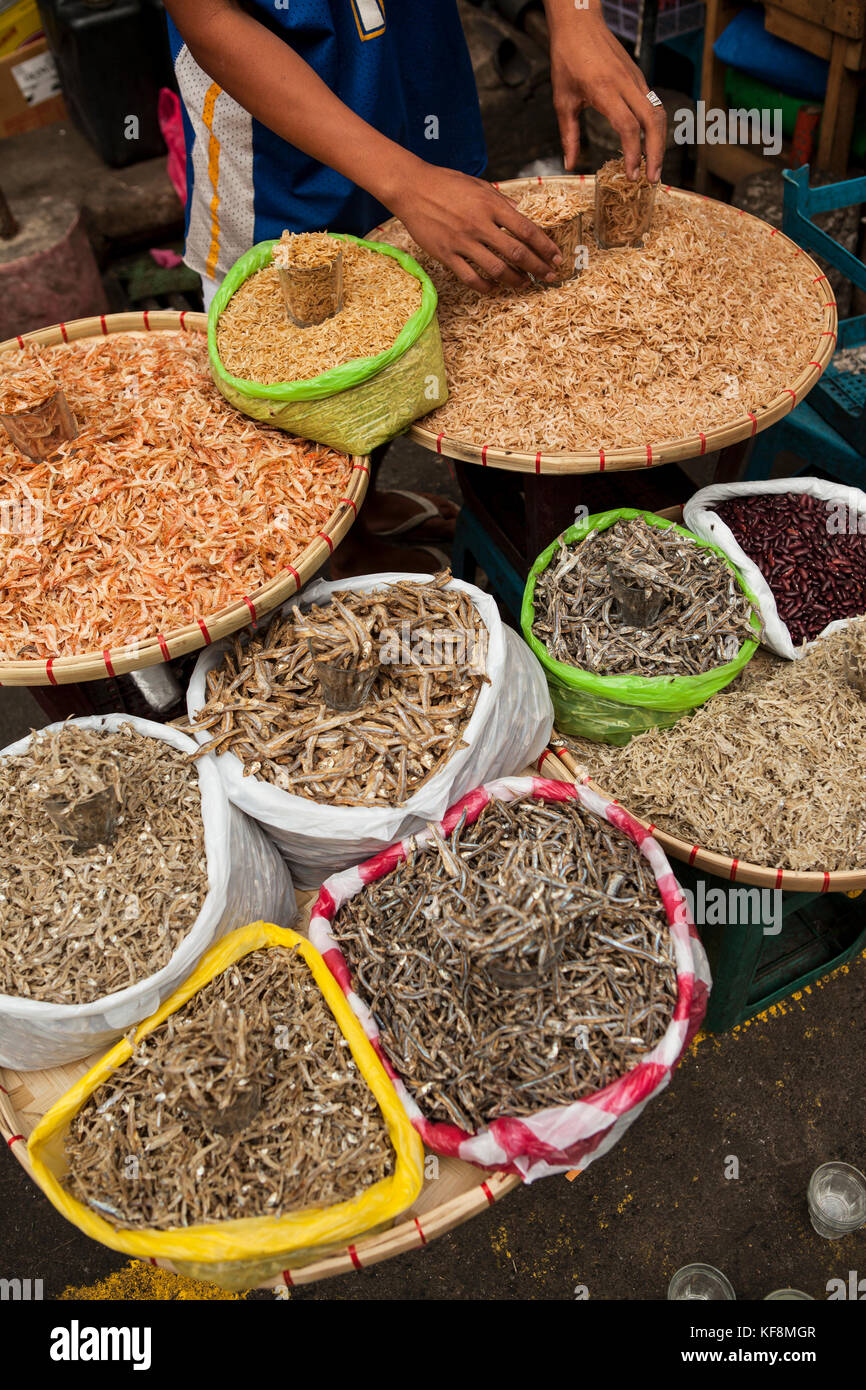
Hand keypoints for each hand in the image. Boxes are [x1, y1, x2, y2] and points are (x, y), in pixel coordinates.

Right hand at [388, 160, 561, 291]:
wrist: (412, 187)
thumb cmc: (446, 183)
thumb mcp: (479, 185)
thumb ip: (501, 201)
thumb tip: (520, 213)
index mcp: (491, 205)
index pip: (526, 230)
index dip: (545, 246)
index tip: (556, 257)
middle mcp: (480, 225)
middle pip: (517, 253)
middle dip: (538, 267)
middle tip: (549, 276)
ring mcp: (462, 242)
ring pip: (496, 269)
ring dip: (515, 280)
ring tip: (525, 284)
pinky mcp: (446, 255)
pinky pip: (470, 278)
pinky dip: (486, 287)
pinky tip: (494, 287)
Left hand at [545, 2, 666, 181]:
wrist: (579, 23)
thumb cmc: (567, 59)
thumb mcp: (562, 100)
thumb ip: (569, 135)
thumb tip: (570, 165)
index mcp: (605, 90)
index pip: (628, 127)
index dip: (634, 154)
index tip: (631, 175)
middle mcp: (626, 84)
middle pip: (653, 122)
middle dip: (656, 153)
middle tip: (652, 178)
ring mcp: (635, 78)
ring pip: (658, 112)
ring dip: (660, 141)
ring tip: (654, 166)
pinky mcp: (638, 76)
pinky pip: (653, 104)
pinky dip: (655, 127)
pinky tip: (649, 144)